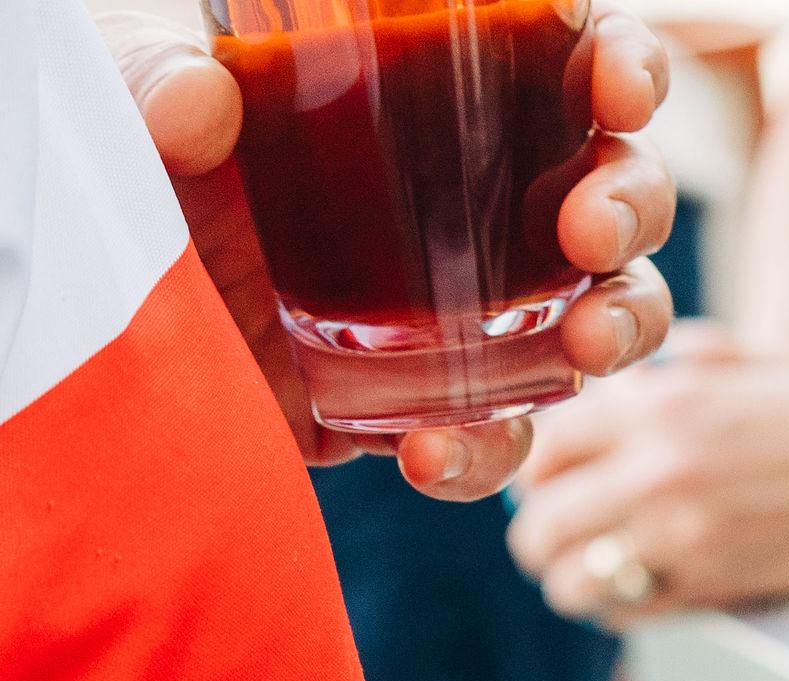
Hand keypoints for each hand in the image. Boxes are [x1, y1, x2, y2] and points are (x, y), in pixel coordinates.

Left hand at [103, 7, 676, 499]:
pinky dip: (487, 453)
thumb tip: (198, 99)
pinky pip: (503, 437)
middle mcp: (475, 202)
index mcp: (431, 100)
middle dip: (633, 205)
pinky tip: (432, 454)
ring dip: (622, 327)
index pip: (564, 68)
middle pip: (614, 188)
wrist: (107, 347)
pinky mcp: (434, 408)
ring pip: (606, 313)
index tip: (616, 92)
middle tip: (591, 233)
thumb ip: (150, 83)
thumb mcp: (131, 110)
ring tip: (586, 350)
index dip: (621, 69)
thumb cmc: (135, 188)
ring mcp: (472, 313)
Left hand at [511, 342, 788, 619]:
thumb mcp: (739, 363)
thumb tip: (605, 391)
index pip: (542, 448)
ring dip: (572, 581)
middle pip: (541, 523)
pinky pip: (627, 610)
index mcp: (658, 405)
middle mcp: (659, 469)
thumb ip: (662, 367)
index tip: (546, 484)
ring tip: (587, 575)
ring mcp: (685, 535)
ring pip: (573, 579)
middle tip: (552, 540)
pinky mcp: (714, 586)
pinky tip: (632, 592)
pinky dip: (618, 607)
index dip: (535, 472)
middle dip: (538, 536)